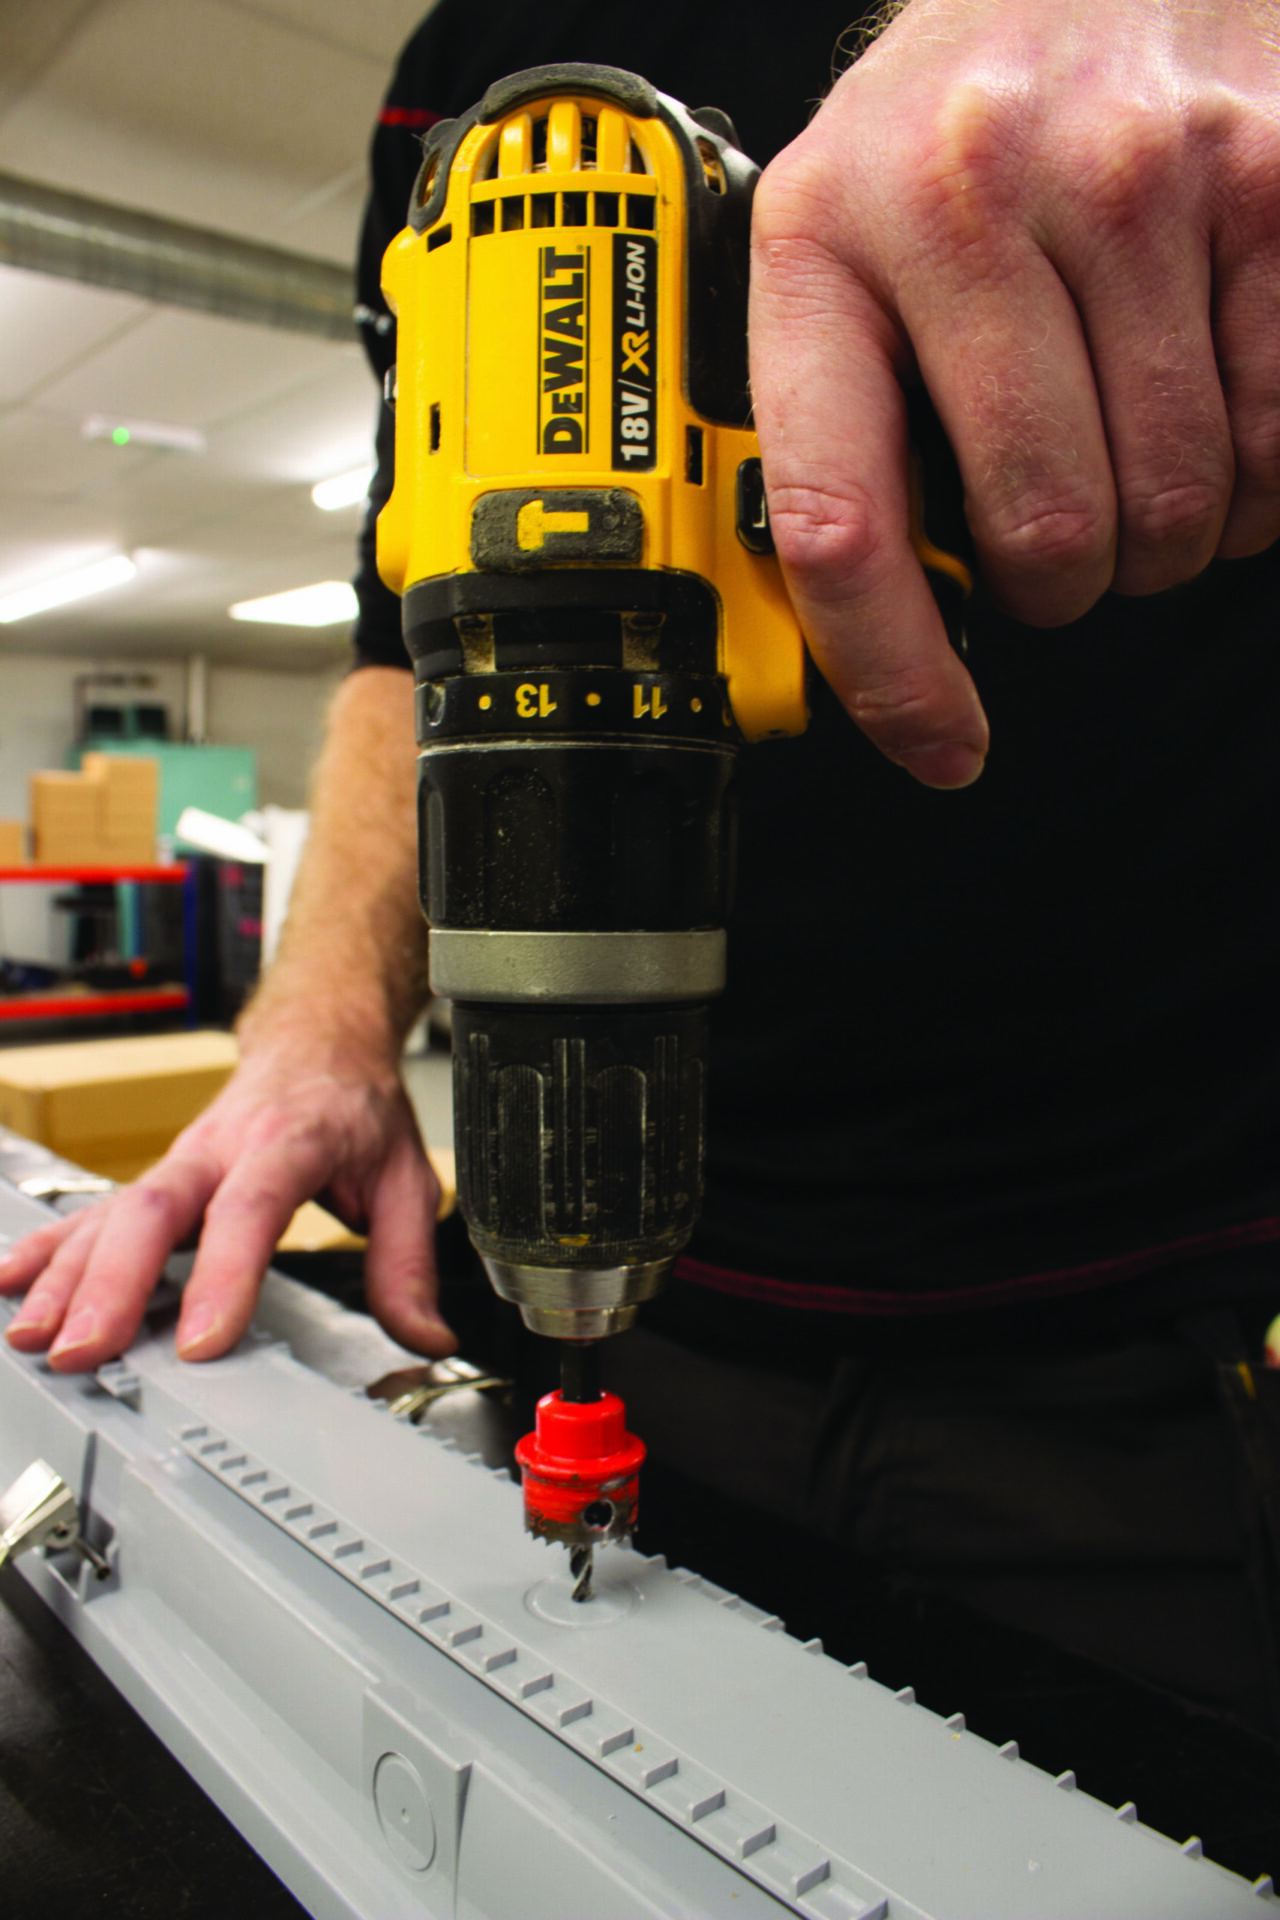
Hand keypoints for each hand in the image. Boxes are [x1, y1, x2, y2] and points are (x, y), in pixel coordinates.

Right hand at [0, 1040, 455, 1371]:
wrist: (317, 1039)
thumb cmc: (355, 1106)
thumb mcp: (406, 1176)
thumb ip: (411, 1261)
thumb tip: (427, 1337)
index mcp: (290, 1141)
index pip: (251, 1208)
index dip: (223, 1273)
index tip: (203, 1340)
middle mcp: (220, 1147)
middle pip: (155, 1207)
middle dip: (114, 1282)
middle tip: (87, 1349)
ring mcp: (179, 1160)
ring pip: (112, 1212)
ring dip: (68, 1277)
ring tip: (36, 1336)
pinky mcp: (156, 1177)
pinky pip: (92, 1212)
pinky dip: (49, 1250)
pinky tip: (11, 1285)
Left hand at [750, 0, 1279, 785]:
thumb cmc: (966, 131)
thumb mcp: (850, 246)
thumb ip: (847, 419)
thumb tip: (875, 623)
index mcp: (823, 240)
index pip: (839, 519)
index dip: (892, 671)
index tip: (940, 743)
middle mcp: (968, 194)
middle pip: (1048, 536)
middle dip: (1068, 578)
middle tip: (1063, 525)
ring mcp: (1134, 177)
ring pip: (1178, 503)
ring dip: (1167, 527)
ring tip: (1138, 437)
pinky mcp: (1271, 180)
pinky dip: (1260, 464)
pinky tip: (1216, 391)